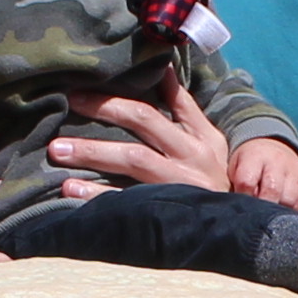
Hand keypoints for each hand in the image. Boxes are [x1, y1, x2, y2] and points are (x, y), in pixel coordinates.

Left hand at [49, 81, 234, 196]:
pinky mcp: (165, 212)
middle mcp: (190, 156)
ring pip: (134, 158)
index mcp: (200, 137)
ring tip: (58, 150)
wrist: (239, 230)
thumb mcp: (209, 142)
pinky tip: (71, 190)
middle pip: (143, 121)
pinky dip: (97, 195)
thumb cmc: (215, 180)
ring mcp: (178, 184)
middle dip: (104, 109)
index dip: (127, 90)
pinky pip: (127, 200)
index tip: (92, 79)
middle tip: (70, 102)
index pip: (165, 102)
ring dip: (93, 151)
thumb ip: (184, 107)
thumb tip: (163, 66)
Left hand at [228, 134, 297, 211]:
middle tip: (257, 213)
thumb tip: (236, 209)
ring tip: (270, 212)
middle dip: (262, 207)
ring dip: (279, 211)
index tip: (241, 205)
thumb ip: (234, 186)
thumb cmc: (248, 164)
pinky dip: (296, 210)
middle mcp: (277, 161)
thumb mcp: (235, 168)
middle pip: (272, 191)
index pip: (247, 182)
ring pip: (290, 200)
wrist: (271, 148)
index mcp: (254, 156)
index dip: (242, 198)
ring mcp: (295, 170)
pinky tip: (285, 209)